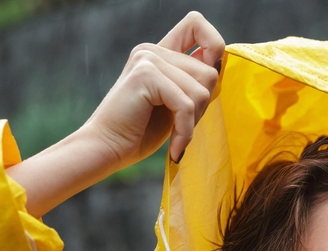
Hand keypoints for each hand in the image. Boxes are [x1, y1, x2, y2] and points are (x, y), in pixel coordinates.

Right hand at [84, 11, 224, 167]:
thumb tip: (220, 68)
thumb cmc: (140, 132)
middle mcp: (152, 50)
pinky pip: (186, 104)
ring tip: (176, 136)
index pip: (196, 24)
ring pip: (201, 89)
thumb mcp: (174, 104)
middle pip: (209, 71)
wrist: (108, 149)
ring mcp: (148, 59)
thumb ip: (193, 83)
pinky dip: (185, 130)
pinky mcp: (146, 75)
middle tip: (183, 125)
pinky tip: (175, 147)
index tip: (208, 79)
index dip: (213, 45)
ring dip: (193, 121)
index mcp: (159, 53)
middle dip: (202, 106)